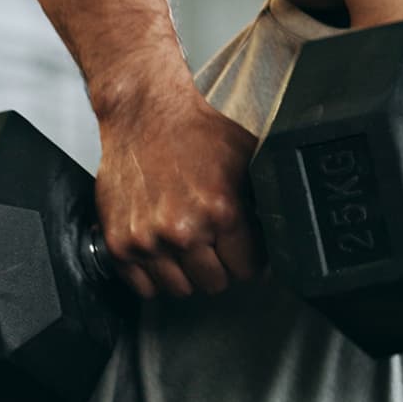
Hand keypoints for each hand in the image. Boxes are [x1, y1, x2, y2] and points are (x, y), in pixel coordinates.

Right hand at [95, 95, 262, 298]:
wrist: (143, 112)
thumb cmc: (193, 130)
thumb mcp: (247, 158)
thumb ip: (264, 200)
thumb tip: (283, 232)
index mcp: (220, 212)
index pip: (248, 270)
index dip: (250, 260)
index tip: (244, 252)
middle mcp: (182, 231)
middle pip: (215, 283)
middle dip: (220, 265)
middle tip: (214, 243)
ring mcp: (147, 240)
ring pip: (180, 289)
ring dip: (187, 272)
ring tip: (187, 244)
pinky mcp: (119, 242)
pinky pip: (144, 287)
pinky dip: (154, 275)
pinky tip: (163, 251)